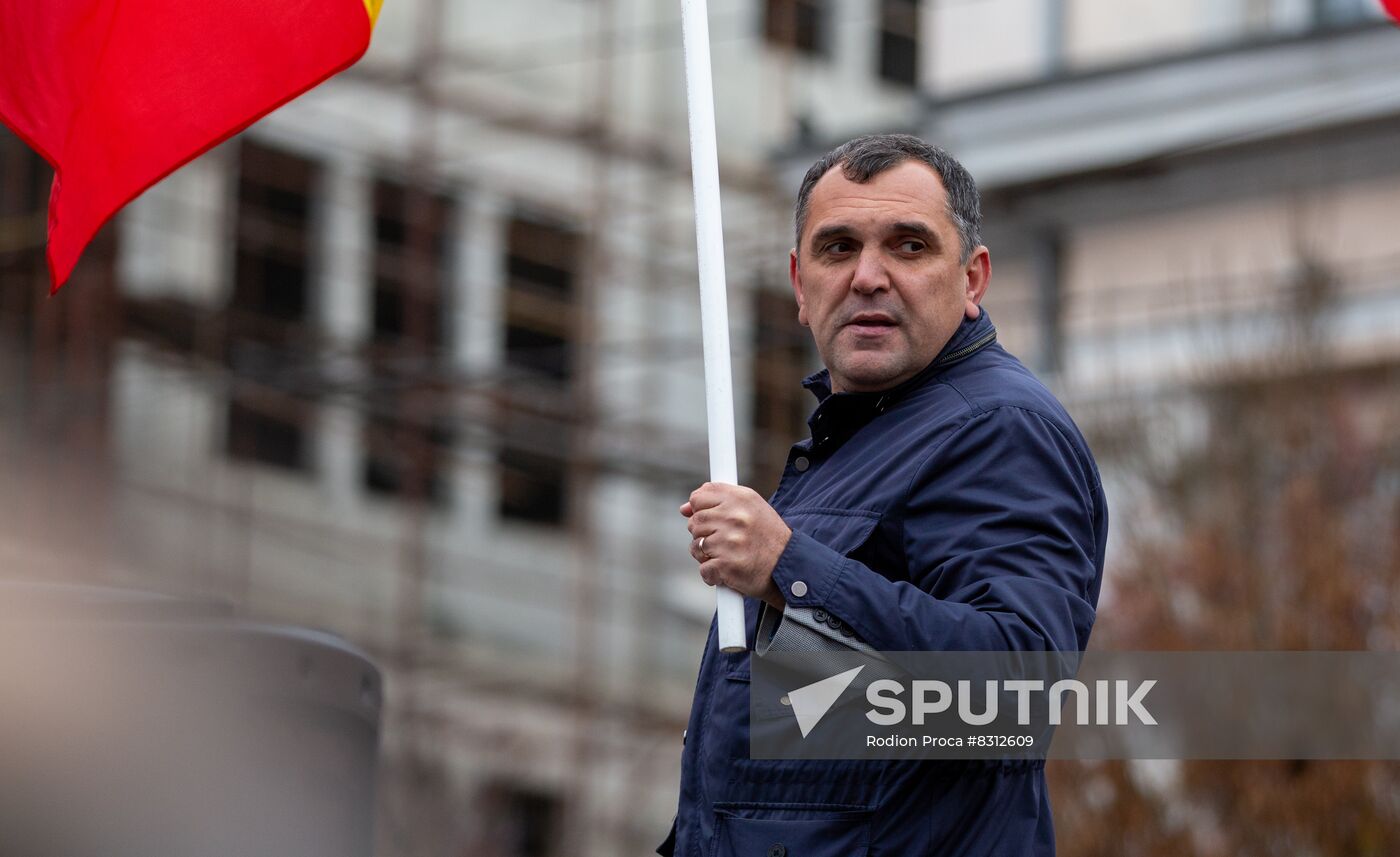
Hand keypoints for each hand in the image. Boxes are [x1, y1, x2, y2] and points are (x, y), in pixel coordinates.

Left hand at [680, 482, 791, 610]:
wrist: (790, 568)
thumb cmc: (769, 538)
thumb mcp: (751, 509)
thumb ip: (719, 501)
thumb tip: (684, 508)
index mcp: (741, 499)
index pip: (699, 496)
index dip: (699, 509)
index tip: (709, 519)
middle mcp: (735, 517)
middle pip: (695, 522)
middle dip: (703, 534)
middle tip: (723, 541)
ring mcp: (730, 542)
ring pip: (696, 546)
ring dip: (707, 555)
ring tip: (728, 556)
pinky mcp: (726, 566)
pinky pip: (704, 569)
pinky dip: (713, 575)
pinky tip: (729, 571)